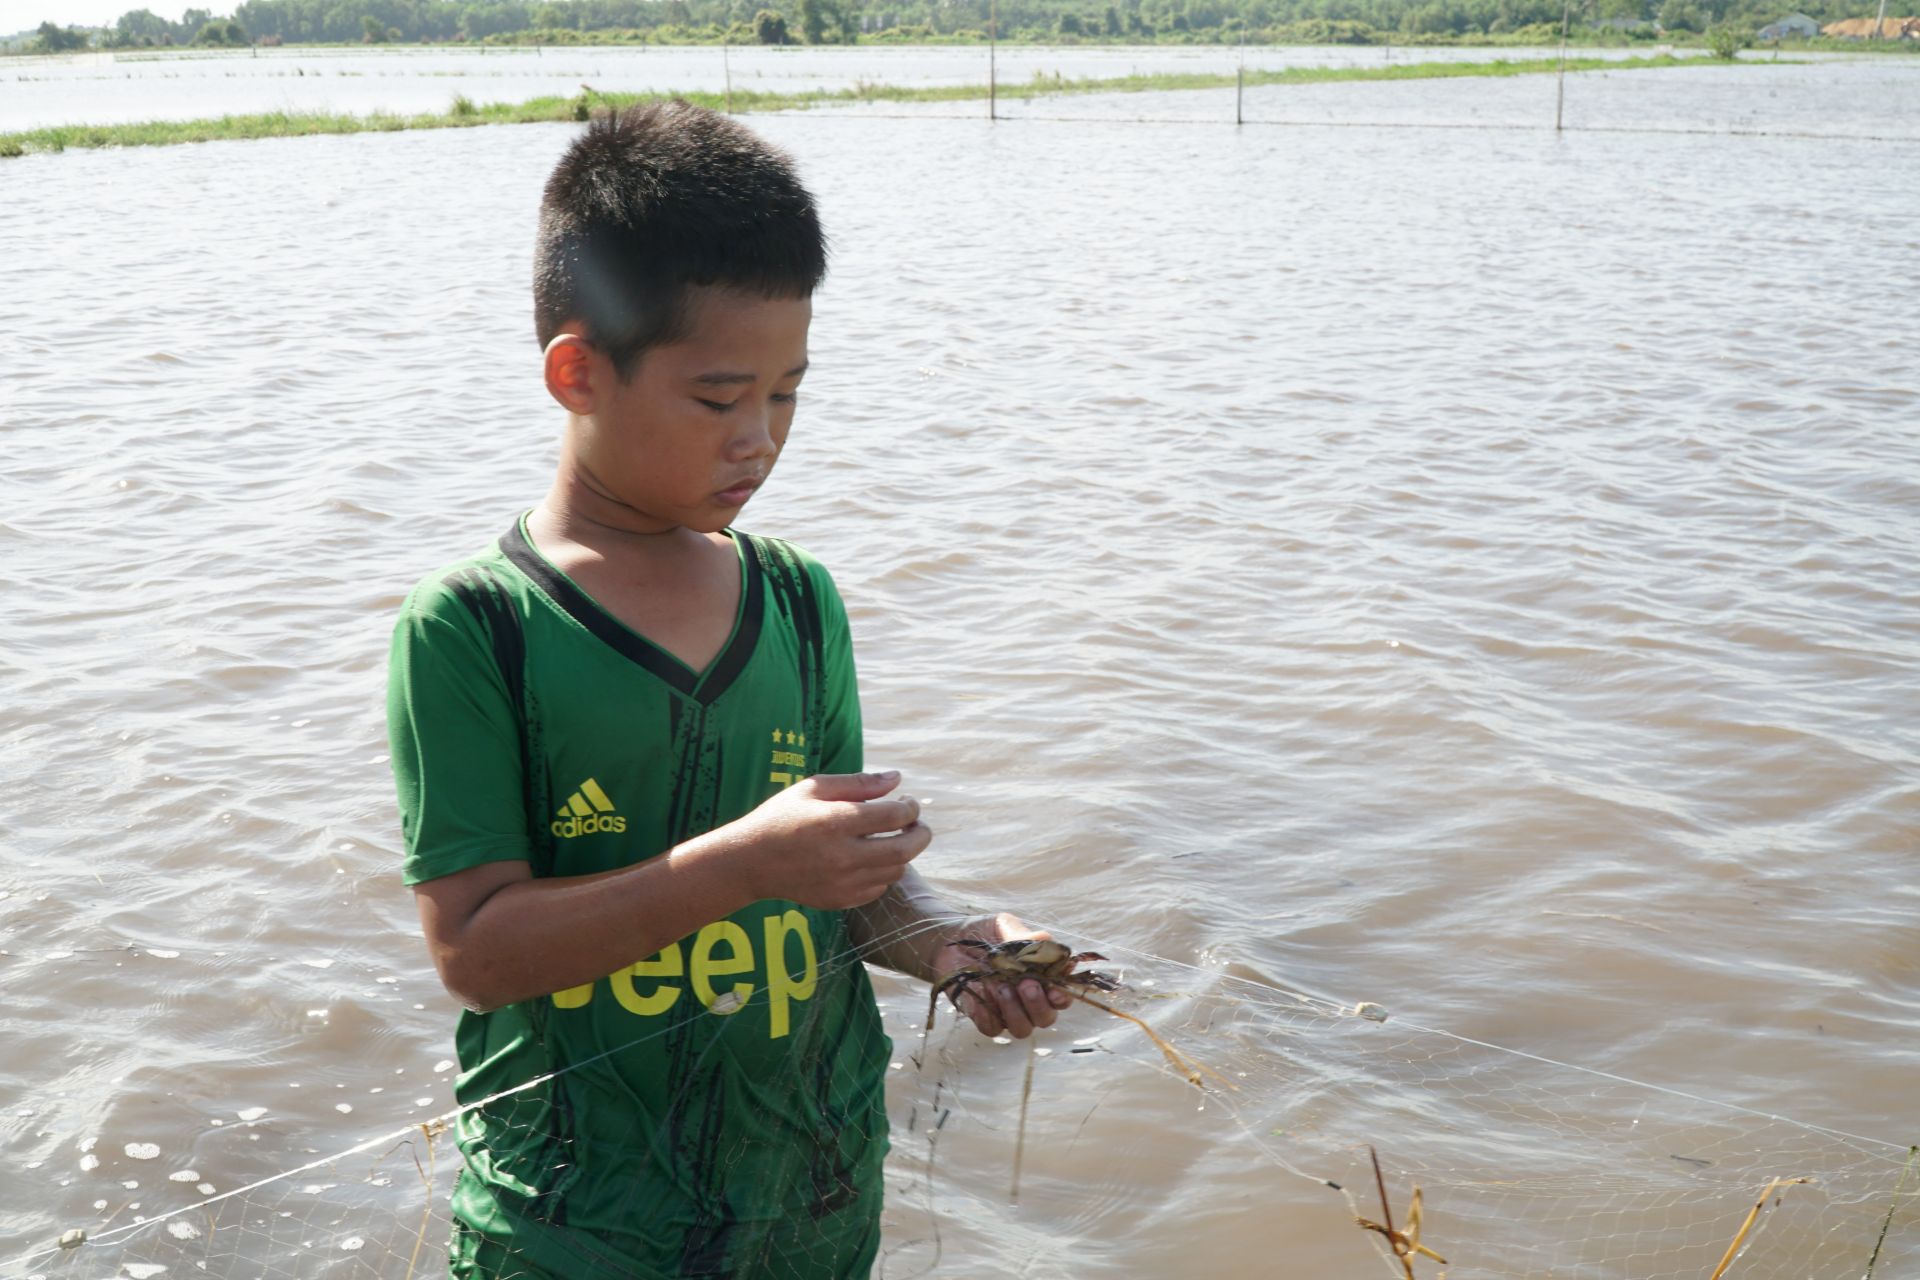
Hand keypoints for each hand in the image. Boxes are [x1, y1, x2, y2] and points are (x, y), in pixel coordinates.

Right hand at [724, 771, 930, 910]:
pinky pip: (879, 889)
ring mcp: (843, 882)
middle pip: (905, 849)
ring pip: (896, 871)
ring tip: (892, 839)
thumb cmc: (782, 817)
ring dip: (903, 854)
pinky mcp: (840, 900)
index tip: (907, 802)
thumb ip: (858, 783)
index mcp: (837, 821)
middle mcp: (843, 855)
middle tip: (916, 824)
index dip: (910, 807)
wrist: (751, 861)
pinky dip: (884, 873)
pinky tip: (871, 859)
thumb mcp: (814, 788)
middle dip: (920, 833)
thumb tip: (896, 779)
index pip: (895, 815)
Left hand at [929, 912, 1073, 1039]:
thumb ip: (1027, 937)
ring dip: (1015, 1011)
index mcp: (1042, 979)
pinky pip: (992, 1028)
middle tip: (1026, 984)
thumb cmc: (986, 934)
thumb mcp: (1006, 927)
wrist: (950, 941)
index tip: (1054, 989)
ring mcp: (1007, 1013)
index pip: (1062, 996)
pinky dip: (988, 1015)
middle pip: (1046, 1018)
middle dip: (1038, 1003)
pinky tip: (982, 996)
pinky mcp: (984, 1018)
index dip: (1062, 996)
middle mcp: (1028, 1001)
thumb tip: (1047, 941)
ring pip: (1022, 1028)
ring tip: (1002, 987)